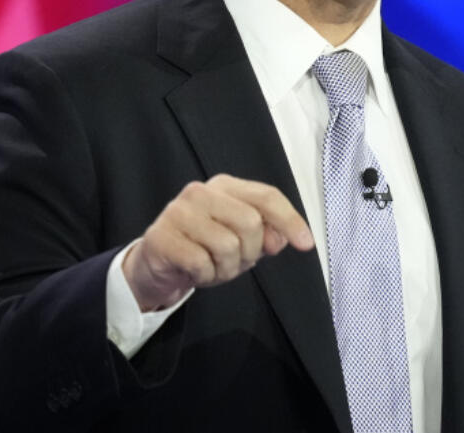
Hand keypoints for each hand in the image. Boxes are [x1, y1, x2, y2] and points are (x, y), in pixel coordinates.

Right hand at [122, 174, 313, 311]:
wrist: (157, 265)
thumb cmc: (204, 248)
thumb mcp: (242, 242)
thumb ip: (266, 235)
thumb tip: (280, 238)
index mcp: (225, 186)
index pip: (266, 196)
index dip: (290, 220)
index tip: (306, 244)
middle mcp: (201, 192)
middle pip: (250, 222)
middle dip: (251, 252)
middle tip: (236, 262)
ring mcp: (178, 212)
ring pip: (228, 246)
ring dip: (226, 269)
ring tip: (213, 267)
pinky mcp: (161, 236)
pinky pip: (201, 263)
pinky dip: (205, 276)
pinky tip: (195, 272)